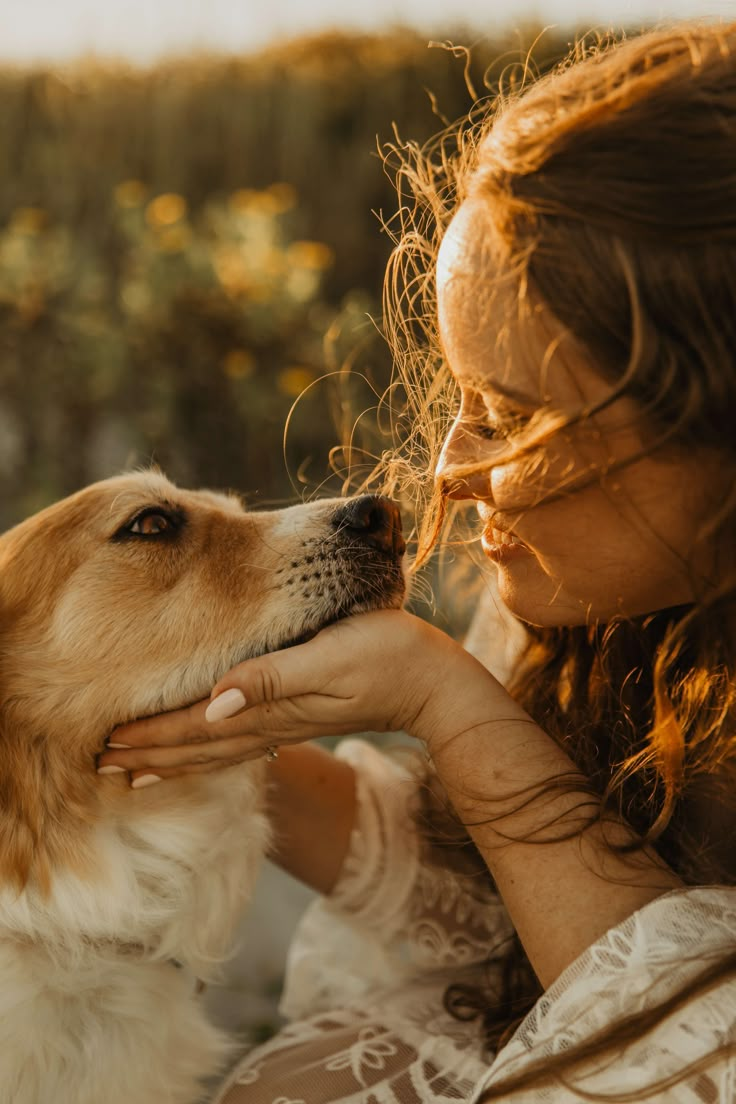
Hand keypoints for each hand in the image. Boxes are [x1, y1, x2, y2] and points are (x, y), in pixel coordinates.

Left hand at [96, 609, 467, 785]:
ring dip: (172, 760)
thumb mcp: (333, 656)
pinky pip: (241, 743)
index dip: (151, 736)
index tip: (105, 745)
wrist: (437, 684)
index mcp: (273, 704)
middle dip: (149, 755)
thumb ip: (274, 678)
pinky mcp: (301, 716)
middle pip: (198, 746)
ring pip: (216, 750)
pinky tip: (202, 751)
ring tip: (133, 772)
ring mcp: (287, 723)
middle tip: (99, 766)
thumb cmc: (390, 656)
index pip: (198, 726)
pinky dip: (209, 753)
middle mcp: (273, 721)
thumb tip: (217, 701)